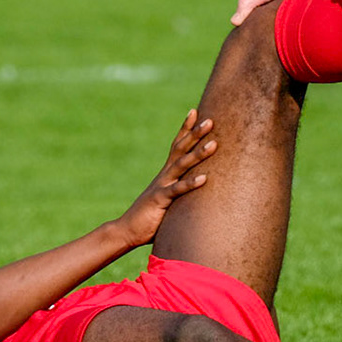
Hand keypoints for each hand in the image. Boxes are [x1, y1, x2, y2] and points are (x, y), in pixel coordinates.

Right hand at [111, 110, 216, 247]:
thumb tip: (197, 191)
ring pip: (182, 165)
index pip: (176, 145)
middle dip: (195, 133)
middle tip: (210, 120)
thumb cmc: (150, 217)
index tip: (194, 111)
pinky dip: (190, 183)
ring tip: (214, 143)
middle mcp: (164, 176)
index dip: (185, 128)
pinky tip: (204, 178)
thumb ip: (180, 193)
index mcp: (166, 174)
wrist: (127, 230)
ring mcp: (162, 186)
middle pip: (181, 149)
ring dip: (198, 153)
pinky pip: (178, 190)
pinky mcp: (160, 200)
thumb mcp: (168, 200)